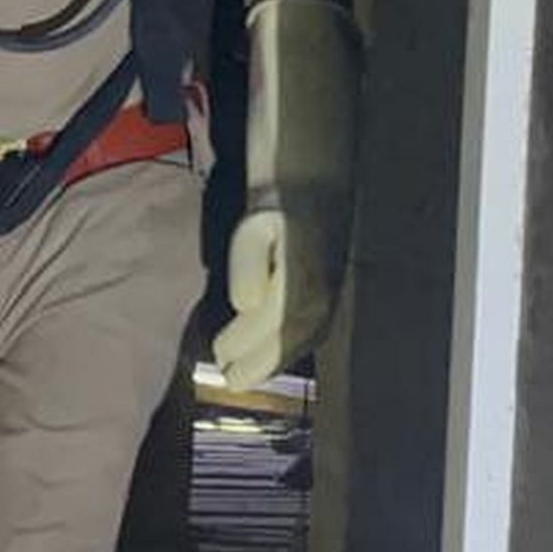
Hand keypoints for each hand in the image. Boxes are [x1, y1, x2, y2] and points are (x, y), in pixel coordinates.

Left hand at [212, 204, 339, 391]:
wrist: (317, 172)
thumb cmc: (279, 196)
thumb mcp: (254, 223)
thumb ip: (248, 263)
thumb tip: (244, 305)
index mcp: (303, 280)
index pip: (273, 327)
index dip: (248, 347)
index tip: (219, 357)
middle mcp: (324, 291)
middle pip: (291, 340)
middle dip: (262, 364)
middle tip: (231, 379)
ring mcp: (333, 290)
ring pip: (307, 336)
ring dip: (278, 359)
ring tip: (250, 374)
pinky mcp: (333, 285)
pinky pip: (316, 326)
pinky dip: (294, 344)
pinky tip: (278, 350)